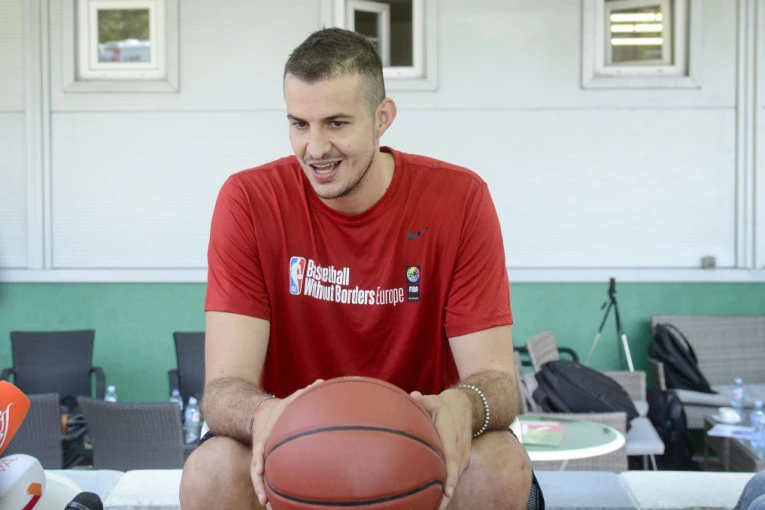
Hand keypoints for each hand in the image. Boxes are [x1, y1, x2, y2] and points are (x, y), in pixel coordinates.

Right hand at [250, 379, 323, 506]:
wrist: (262, 414)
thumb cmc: (281, 408)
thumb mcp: (291, 399)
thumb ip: (305, 392)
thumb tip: (321, 382)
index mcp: (264, 436)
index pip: (258, 449)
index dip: (258, 459)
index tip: (259, 469)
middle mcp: (260, 449)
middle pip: (255, 469)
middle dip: (259, 484)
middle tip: (264, 499)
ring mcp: (260, 457)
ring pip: (258, 478)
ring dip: (262, 492)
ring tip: (268, 508)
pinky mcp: (264, 463)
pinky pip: (265, 478)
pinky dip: (268, 490)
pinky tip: (274, 504)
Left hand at [410, 389, 472, 509]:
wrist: (465, 407)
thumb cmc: (443, 405)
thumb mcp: (433, 400)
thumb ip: (422, 400)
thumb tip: (413, 396)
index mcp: (451, 435)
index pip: (452, 458)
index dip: (450, 476)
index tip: (447, 492)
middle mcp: (460, 449)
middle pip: (454, 475)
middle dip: (446, 496)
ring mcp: (462, 456)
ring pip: (454, 479)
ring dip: (445, 496)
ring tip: (431, 509)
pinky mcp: (461, 462)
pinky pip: (453, 477)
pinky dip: (446, 490)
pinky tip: (434, 503)